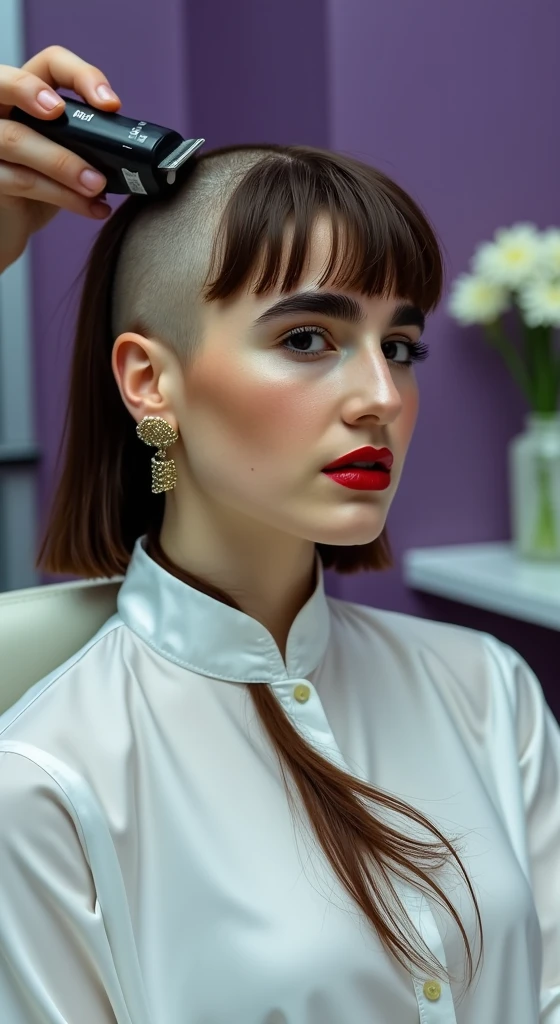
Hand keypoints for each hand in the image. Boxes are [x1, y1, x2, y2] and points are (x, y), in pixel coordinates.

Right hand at [0, 45, 120, 272]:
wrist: (12, 227)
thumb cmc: (40, 188)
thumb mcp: (65, 155)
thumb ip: (85, 141)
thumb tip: (132, 148)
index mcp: (25, 98)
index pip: (50, 64)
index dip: (79, 75)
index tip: (110, 105)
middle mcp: (0, 113)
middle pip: (7, 82)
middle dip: (32, 91)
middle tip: (58, 112)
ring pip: (17, 139)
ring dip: (64, 163)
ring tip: (97, 185)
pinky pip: (23, 181)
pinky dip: (64, 196)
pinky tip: (93, 208)